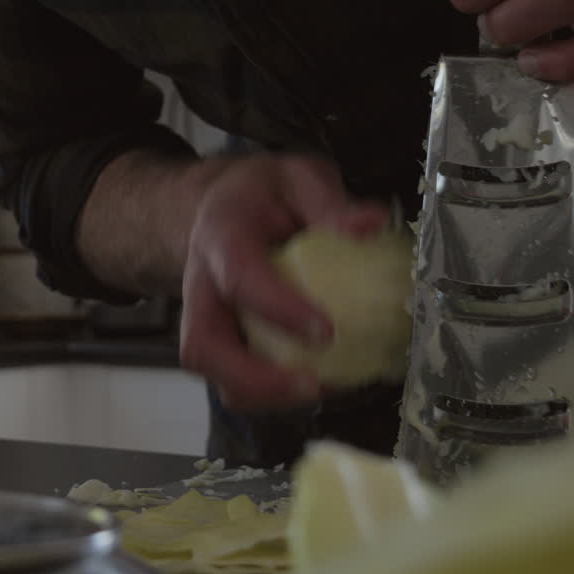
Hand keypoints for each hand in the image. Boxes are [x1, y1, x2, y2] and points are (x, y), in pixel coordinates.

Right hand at [178, 156, 387, 410]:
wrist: (218, 209)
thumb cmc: (260, 195)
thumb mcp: (294, 178)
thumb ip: (328, 201)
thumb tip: (371, 225)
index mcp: (220, 239)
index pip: (239, 278)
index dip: (278, 309)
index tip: (327, 331)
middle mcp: (202, 288)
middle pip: (202, 347)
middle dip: (252, 379)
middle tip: (312, 386)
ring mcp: (207, 321)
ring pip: (214, 374)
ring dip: (263, 395)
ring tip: (322, 390)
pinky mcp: (223, 343)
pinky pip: (236, 380)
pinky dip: (272, 393)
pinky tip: (320, 383)